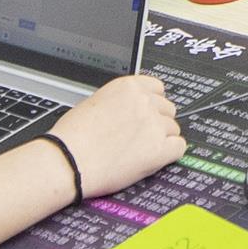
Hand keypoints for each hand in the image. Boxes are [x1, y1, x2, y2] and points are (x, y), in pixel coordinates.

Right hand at [50, 74, 183, 198]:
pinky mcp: (159, 149)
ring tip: (138, 150)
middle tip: (139, 136)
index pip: (157, 87)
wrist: (68, 161)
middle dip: (156, 121)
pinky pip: (179, 147)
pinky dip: (169, 154)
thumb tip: (131, 108)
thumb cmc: (72, 137)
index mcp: (128, 87)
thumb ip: (120, 102)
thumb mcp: (94, 103)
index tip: (145, 113)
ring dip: (161, 139)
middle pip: (168, 109)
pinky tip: (153, 158)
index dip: (152, 103)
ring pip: (173, 128)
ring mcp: (154, 125)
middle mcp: (144, 102)